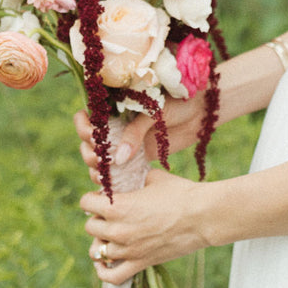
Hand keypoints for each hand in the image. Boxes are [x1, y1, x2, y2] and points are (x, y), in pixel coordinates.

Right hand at [73, 95, 207, 179]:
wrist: (202, 109)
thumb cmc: (178, 101)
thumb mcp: (154, 111)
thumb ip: (135, 132)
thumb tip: (119, 159)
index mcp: (115, 107)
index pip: (89, 118)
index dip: (84, 128)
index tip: (93, 136)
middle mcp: (117, 125)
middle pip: (90, 142)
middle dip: (89, 152)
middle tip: (100, 160)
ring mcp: (128, 143)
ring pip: (101, 159)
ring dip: (96, 168)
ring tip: (103, 176)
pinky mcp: (140, 157)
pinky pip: (121, 170)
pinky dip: (113, 179)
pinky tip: (111, 186)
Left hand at [82, 170, 206, 283]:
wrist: (203, 216)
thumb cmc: (181, 193)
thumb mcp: (154, 178)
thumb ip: (136, 179)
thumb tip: (132, 179)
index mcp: (118, 206)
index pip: (86, 203)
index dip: (94, 198)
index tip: (104, 197)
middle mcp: (118, 229)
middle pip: (90, 227)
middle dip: (98, 219)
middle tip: (112, 215)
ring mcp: (128, 250)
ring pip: (97, 251)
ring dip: (101, 242)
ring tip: (111, 236)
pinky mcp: (140, 263)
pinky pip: (111, 276)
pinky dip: (103, 271)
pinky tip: (104, 263)